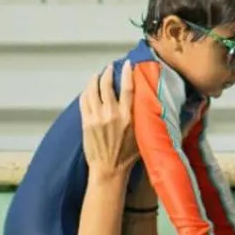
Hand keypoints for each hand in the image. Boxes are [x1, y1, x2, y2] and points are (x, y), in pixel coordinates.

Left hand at [78, 62, 137, 177]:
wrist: (109, 169)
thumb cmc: (128, 155)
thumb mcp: (142, 134)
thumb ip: (143, 117)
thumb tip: (151, 102)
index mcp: (127, 116)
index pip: (127, 88)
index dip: (127, 73)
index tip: (127, 64)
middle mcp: (111, 114)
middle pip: (106, 85)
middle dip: (107, 73)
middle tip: (109, 68)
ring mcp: (96, 118)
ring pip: (92, 90)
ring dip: (94, 79)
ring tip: (97, 75)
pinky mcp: (86, 123)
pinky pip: (84, 101)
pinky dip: (86, 91)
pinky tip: (89, 89)